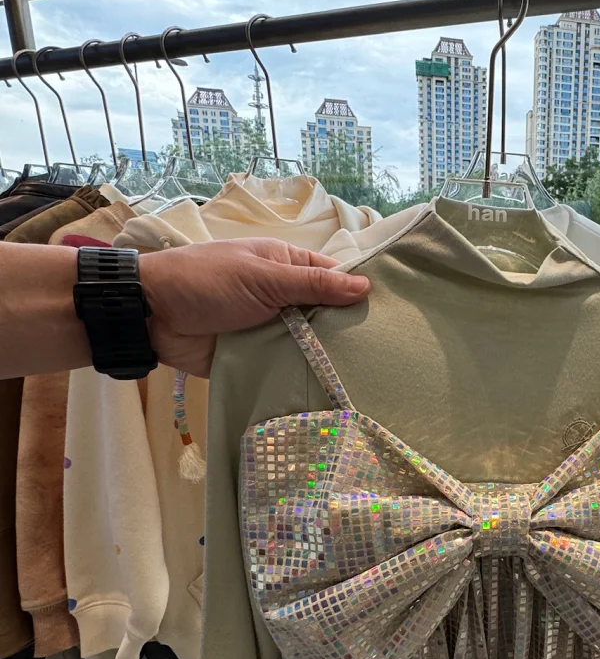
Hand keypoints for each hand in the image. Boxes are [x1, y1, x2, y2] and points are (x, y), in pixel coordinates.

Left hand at [139, 238, 370, 376]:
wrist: (150, 317)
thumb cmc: (205, 282)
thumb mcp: (262, 276)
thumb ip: (312, 285)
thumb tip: (365, 287)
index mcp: (285, 267)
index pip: (333, 279)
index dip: (358, 295)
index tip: (390, 317)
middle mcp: (282, 298)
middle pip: (326, 316)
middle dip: (347, 333)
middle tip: (386, 354)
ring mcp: (270, 329)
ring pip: (309, 345)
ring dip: (326, 358)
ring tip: (366, 377)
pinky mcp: (256, 358)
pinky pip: (285, 368)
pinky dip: (300, 377)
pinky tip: (331, 391)